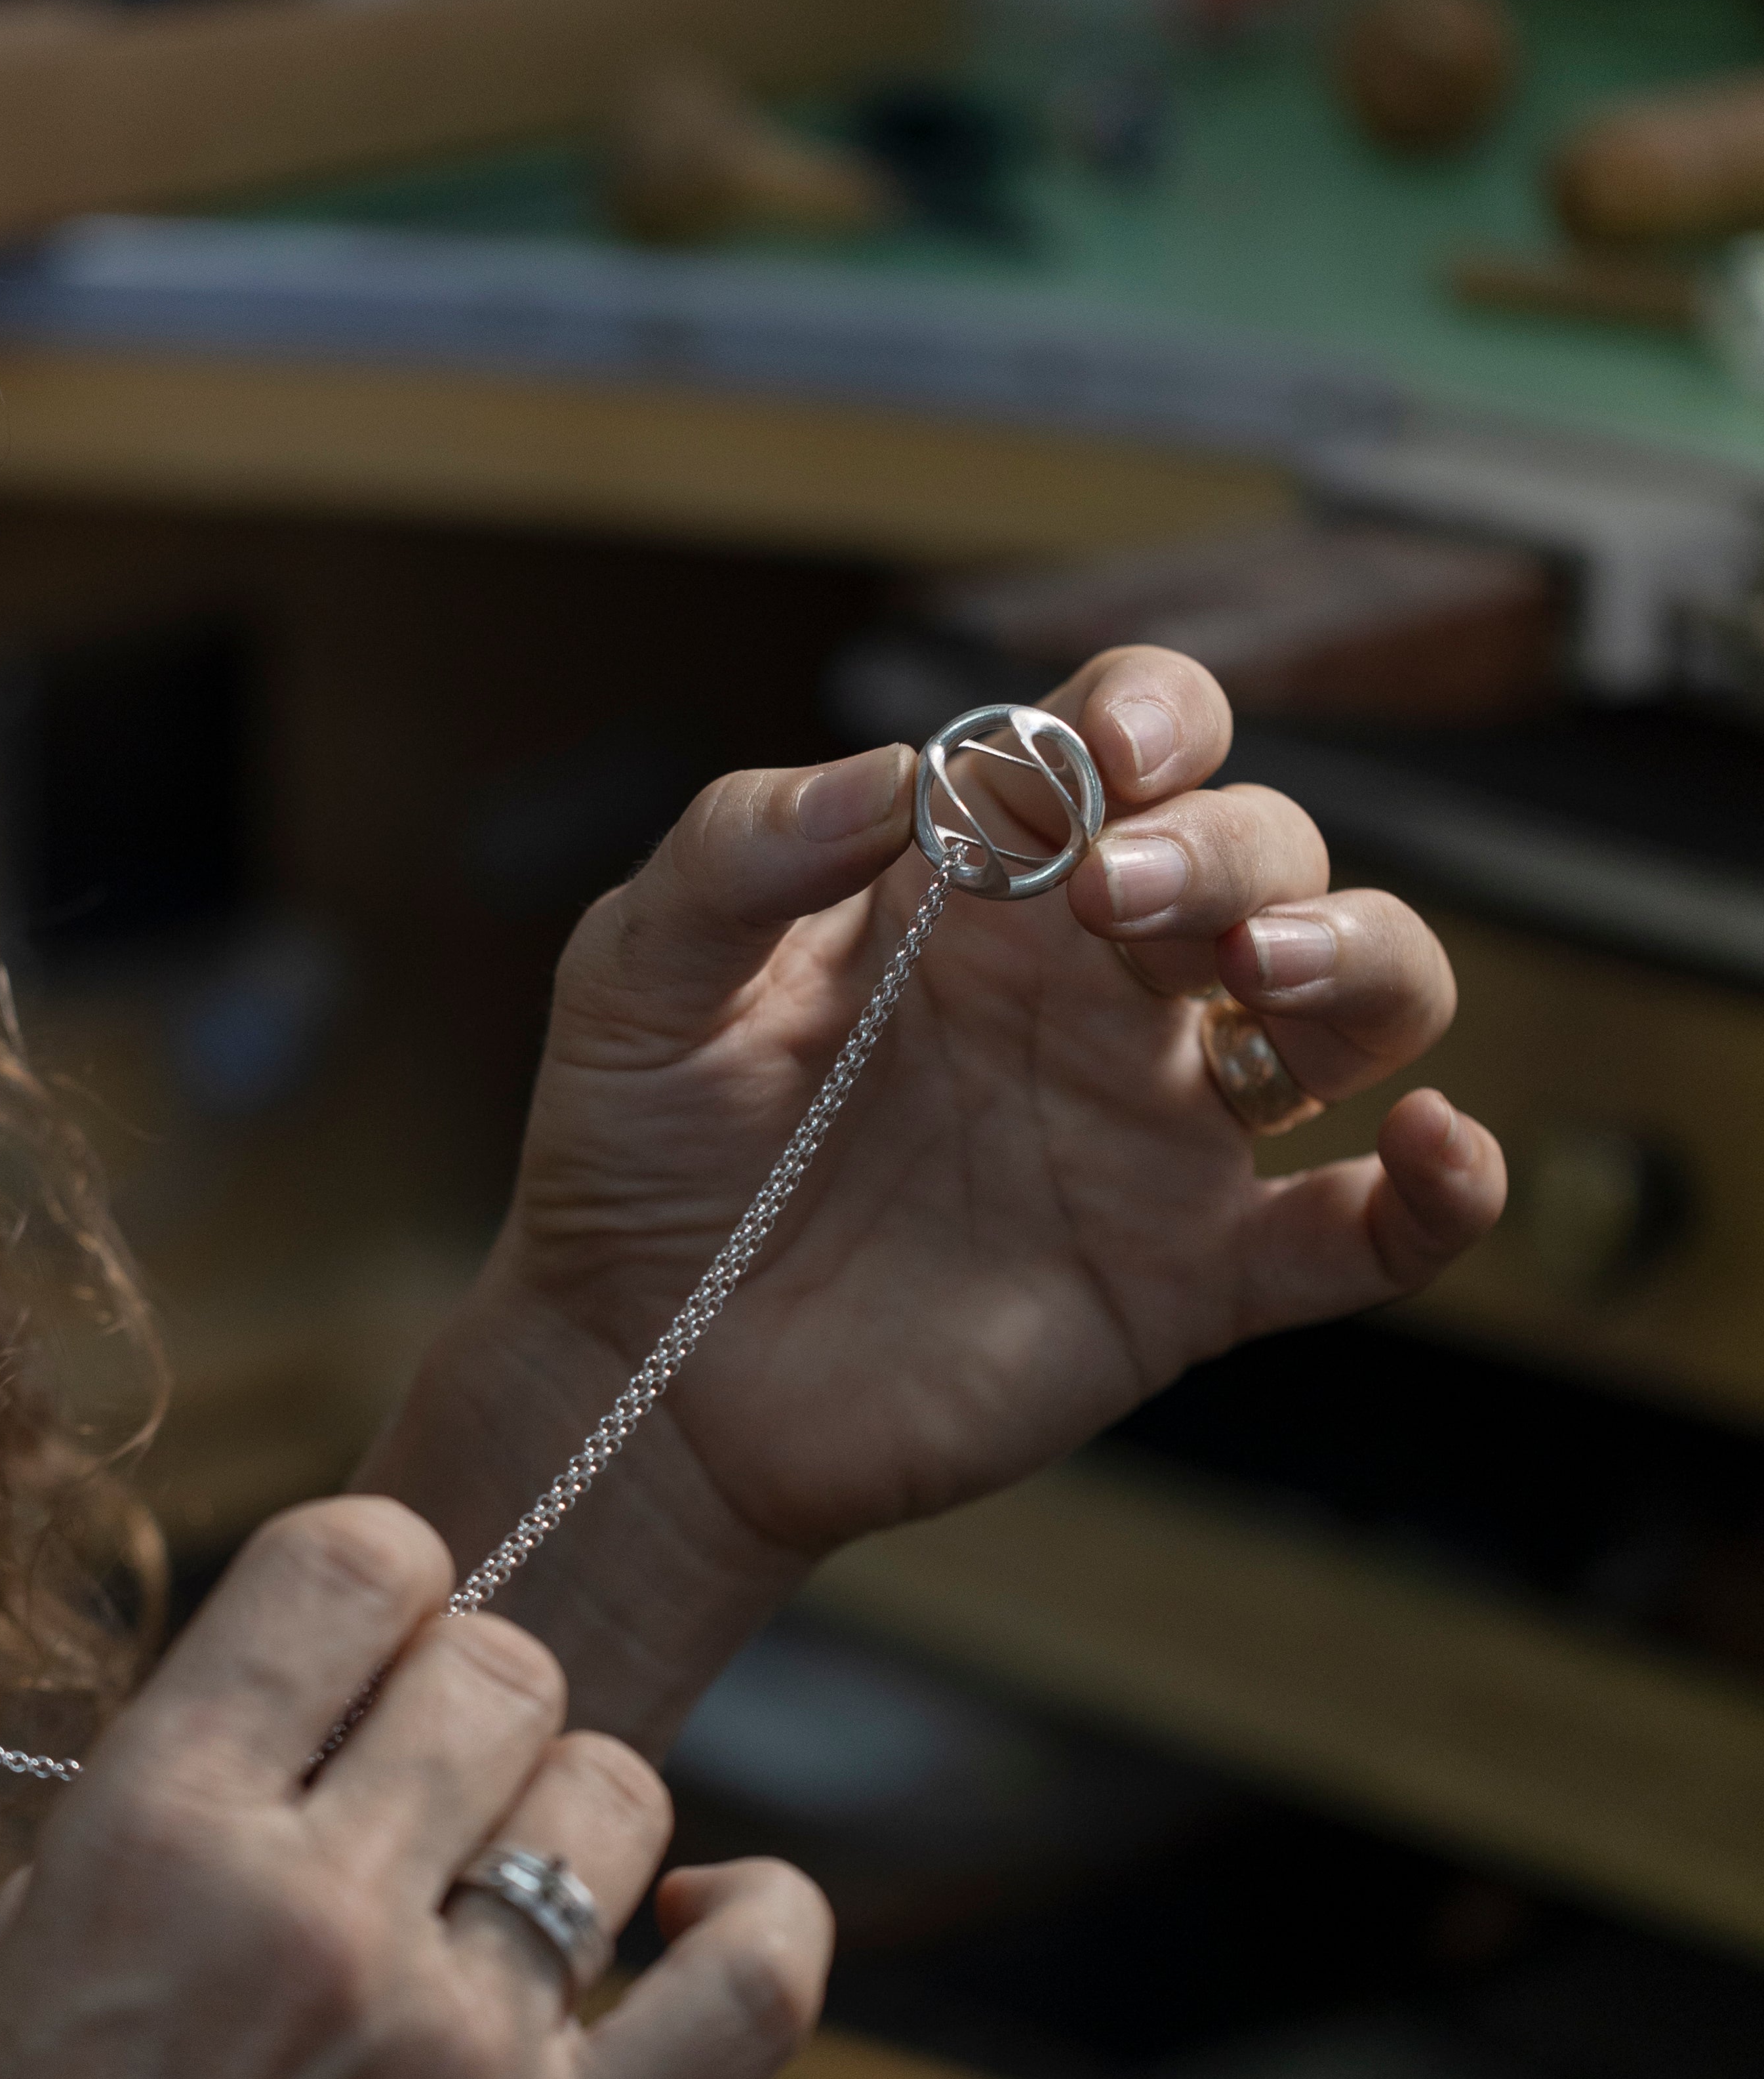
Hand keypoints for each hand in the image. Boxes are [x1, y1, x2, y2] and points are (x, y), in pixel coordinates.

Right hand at [0, 1495, 827, 2078]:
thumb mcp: (42, 1933)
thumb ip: (195, 1778)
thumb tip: (349, 1660)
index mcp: (157, 1833)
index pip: (349, 1560)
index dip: (383, 1583)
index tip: (372, 1650)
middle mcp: (317, 1919)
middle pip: (501, 1666)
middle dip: (469, 1706)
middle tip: (426, 1798)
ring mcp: (461, 2051)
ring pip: (617, 1785)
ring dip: (570, 1816)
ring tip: (507, 1891)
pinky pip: (757, 1977)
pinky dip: (753, 1916)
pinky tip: (688, 1916)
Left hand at [405, 647, 1500, 1623]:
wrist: (636, 1362)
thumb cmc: (635, 1151)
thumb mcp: (637, 970)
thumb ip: (740, 848)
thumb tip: (895, 776)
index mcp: (986, 887)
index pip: (1134, 743)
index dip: (1151, 716)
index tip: (1103, 755)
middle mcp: (1101, 987)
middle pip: (1266, 851)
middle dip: (1226, 843)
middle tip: (1113, 900)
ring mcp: (1158, 1130)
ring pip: (1363, 1003)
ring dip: (1361, 955)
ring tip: (1263, 967)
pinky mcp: (1185, 1279)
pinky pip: (1365, 1237)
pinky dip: (1443, 1194)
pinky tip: (1438, 1149)